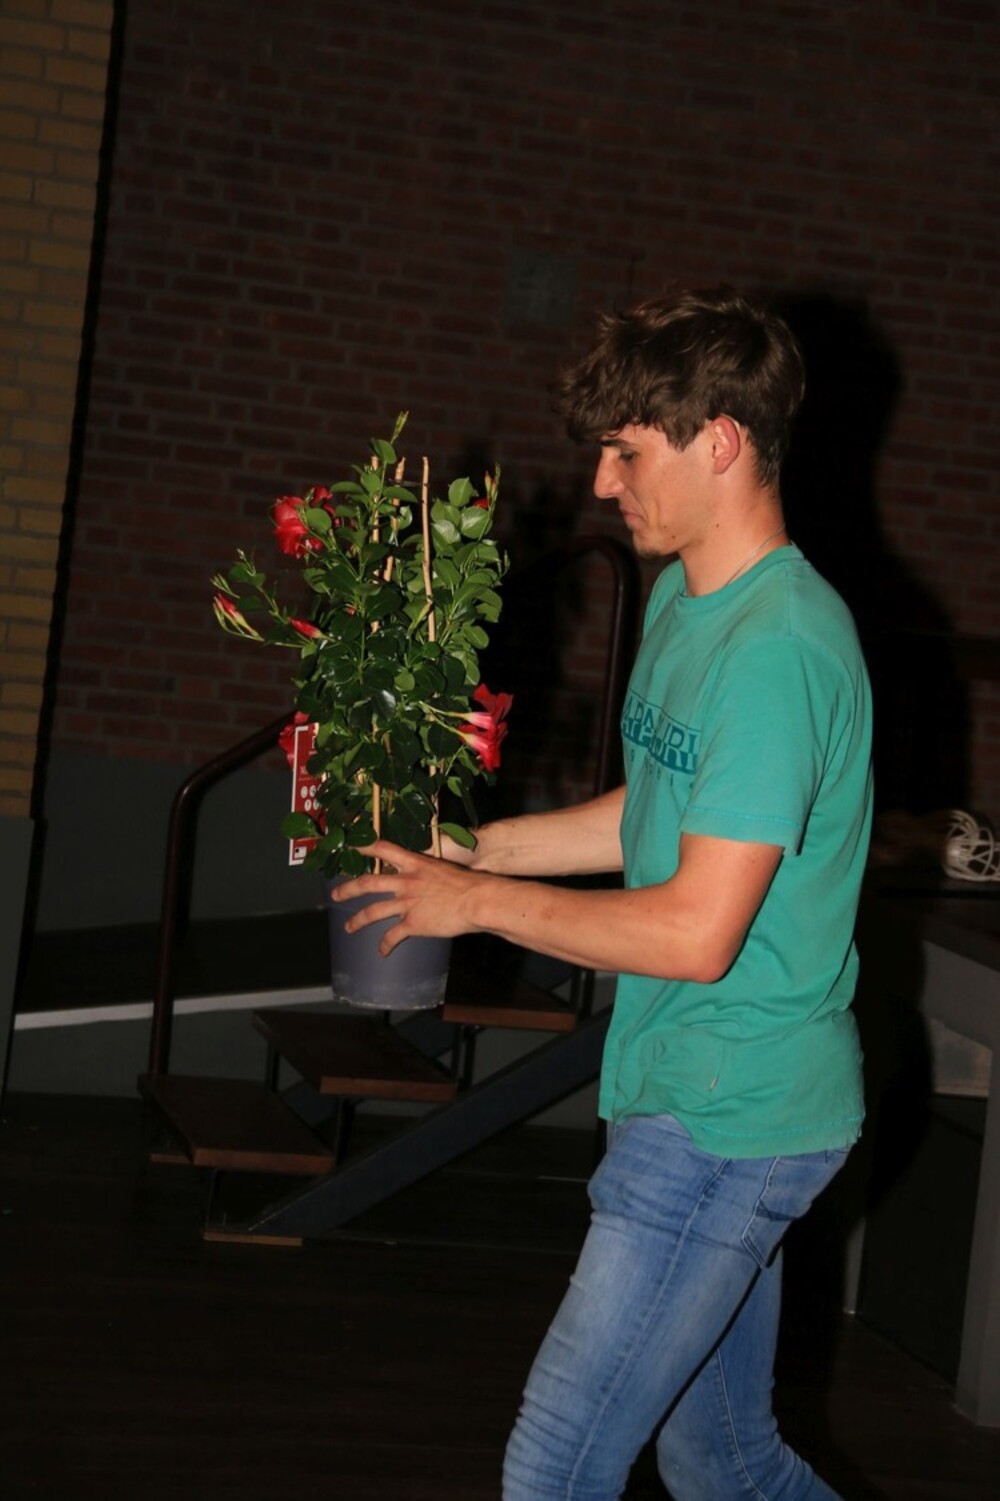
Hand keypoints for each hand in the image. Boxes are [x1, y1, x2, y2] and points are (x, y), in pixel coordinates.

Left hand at [331, 841, 486, 954]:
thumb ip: (429, 872)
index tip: (352, 846)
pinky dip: (385, 945)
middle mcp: (406, 881)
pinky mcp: (412, 923)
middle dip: (348, 889)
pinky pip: (392, 935)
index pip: (384, 848)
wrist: (476, 900)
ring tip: (349, 928)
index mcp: (415, 863)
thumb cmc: (468, 883)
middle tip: (335, 894)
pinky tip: (381, 952)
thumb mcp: (444, 868)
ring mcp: (407, 902)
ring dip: (358, 921)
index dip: (365, 846)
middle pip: (368, 883)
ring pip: (373, 911)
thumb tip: (427, 877)